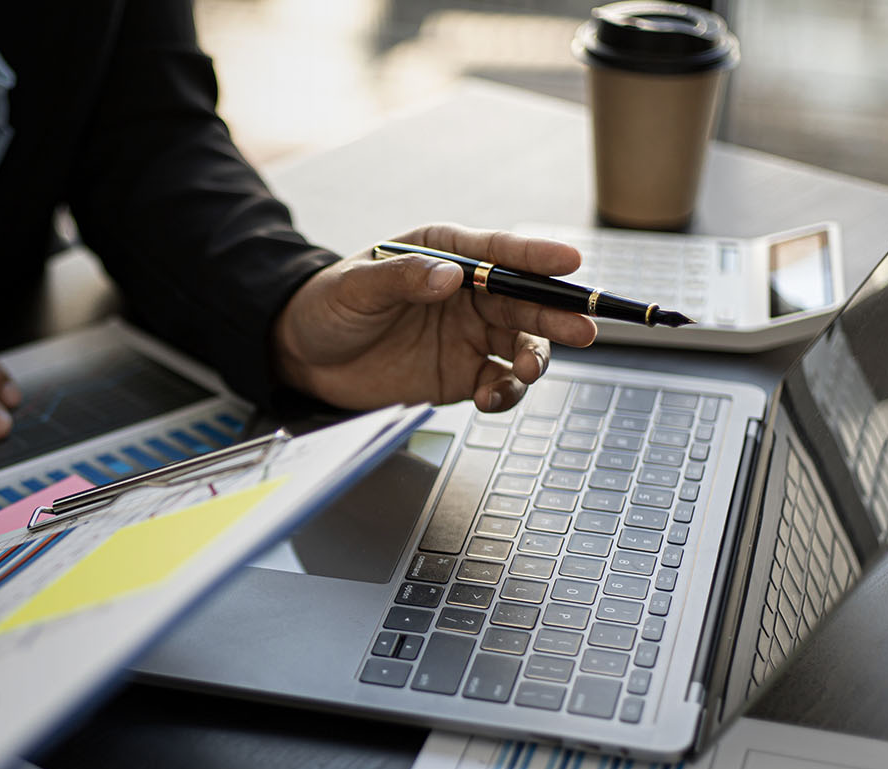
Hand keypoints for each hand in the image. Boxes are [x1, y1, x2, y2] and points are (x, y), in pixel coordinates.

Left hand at [273, 223, 597, 411]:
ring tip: (529, 370)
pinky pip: (498, 382)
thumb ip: (402, 278)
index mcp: (446, 254)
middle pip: (525, 300)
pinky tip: (494, 398)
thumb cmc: (328, 306)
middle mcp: (468, 293)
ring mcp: (469, 335)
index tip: (571, 261)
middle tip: (582, 329)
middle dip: (556, 314)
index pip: (500, 252)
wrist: (304, 357)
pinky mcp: (462, 374)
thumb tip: (448, 276)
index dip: (537, 256)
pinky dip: (505, 391)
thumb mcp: (357, 286)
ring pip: (521, 342)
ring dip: (535, 356)